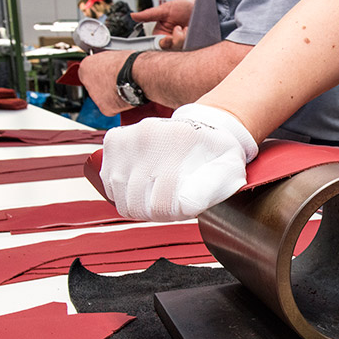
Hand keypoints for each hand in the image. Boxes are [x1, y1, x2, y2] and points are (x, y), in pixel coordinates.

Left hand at [78, 50, 133, 115]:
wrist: (137, 75)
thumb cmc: (129, 63)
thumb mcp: (112, 56)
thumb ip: (106, 63)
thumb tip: (110, 66)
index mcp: (86, 66)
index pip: (89, 73)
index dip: (100, 74)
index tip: (108, 74)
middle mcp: (87, 82)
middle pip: (95, 86)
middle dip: (105, 86)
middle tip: (117, 82)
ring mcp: (95, 96)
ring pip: (102, 98)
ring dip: (111, 95)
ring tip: (124, 89)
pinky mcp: (105, 108)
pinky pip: (111, 108)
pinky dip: (118, 105)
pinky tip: (125, 97)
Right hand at [100, 103, 258, 220]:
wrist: (204, 122)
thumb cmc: (216, 153)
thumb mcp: (230, 168)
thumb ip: (217, 187)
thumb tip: (187, 204)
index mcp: (181, 141)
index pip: (164, 203)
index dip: (174, 215)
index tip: (185, 209)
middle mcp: (150, 135)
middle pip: (138, 204)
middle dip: (156, 213)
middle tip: (171, 205)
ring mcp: (129, 137)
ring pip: (121, 198)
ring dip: (139, 205)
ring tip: (158, 195)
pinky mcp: (114, 140)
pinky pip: (108, 183)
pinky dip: (121, 192)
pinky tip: (141, 185)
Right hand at [130, 0, 193, 49]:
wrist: (200, 7)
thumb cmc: (182, 7)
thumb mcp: (164, 10)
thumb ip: (149, 15)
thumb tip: (133, 15)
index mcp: (161, 35)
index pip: (158, 46)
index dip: (163, 44)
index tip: (168, 38)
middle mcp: (170, 43)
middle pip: (170, 51)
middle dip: (176, 40)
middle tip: (179, 28)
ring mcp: (181, 46)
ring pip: (180, 51)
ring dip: (185, 38)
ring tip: (187, 27)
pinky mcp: (192, 47)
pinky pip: (191, 50)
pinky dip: (192, 40)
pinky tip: (192, 32)